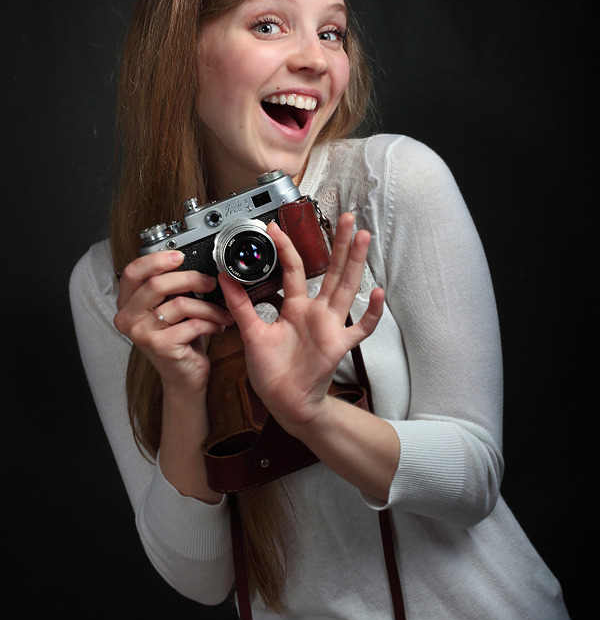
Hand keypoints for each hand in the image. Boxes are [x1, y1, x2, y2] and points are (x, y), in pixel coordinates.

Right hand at [114, 250, 233, 393]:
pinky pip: (193, 323)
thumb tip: (187, 261)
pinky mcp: (161, 346)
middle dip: (191, 279)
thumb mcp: (168, 308)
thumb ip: (167, 287)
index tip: (180, 256)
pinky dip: (212, 322)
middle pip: (157, 284)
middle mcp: (128, 319)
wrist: (184, 377)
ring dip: (209, 306)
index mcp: (127, 304)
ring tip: (221, 311)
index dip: (156, 260)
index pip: (133, 272)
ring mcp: (142, 334)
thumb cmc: (179, 339)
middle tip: (210, 283)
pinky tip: (218, 326)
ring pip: (180, 304)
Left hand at [218, 213, 384, 431]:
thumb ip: (240, 304)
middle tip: (344, 217)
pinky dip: (371, 313)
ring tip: (361, 237)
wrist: (284, 403)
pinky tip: (379, 295)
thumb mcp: (251, 333)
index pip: (294, 269)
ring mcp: (330, 327)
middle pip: (330, 271)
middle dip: (337, 244)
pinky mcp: (339, 346)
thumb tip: (224, 276)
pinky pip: (360, 328)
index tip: (277, 227)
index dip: (286, 248)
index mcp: (295, 307)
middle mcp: (315, 312)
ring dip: (355, 263)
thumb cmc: (272, 371)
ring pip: (347, 288)